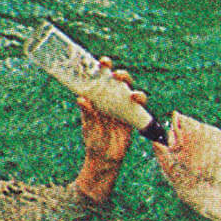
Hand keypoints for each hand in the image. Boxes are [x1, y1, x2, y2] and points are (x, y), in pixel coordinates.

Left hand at [72, 59, 145, 203]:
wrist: (105, 159)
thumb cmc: (94, 140)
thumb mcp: (89, 126)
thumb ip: (87, 113)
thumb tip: (81, 99)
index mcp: (99, 98)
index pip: (101, 79)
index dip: (102, 68)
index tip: (102, 61)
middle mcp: (112, 100)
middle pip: (118, 81)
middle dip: (118, 73)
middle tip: (113, 72)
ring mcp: (124, 107)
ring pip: (130, 89)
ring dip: (129, 84)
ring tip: (126, 87)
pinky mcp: (134, 116)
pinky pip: (139, 104)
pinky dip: (139, 99)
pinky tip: (135, 97)